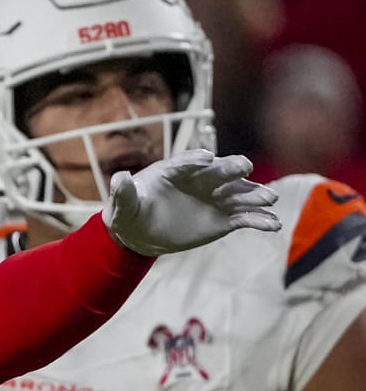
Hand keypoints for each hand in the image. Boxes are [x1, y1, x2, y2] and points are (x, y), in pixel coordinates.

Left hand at [103, 149, 279, 255]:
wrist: (142, 231)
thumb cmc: (130, 212)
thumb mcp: (122, 205)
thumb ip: (123, 193)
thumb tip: (118, 178)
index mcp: (175, 170)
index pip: (187, 162)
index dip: (195, 160)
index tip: (206, 159)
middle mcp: (200, 180)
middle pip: (219, 171)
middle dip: (231, 168)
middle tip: (245, 167)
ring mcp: (215, 197)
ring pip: (238, 193)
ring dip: (254, 194)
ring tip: (270, 198)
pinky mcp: (223, 218)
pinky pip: (244, 217)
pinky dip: (259, 220)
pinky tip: (273, 225)